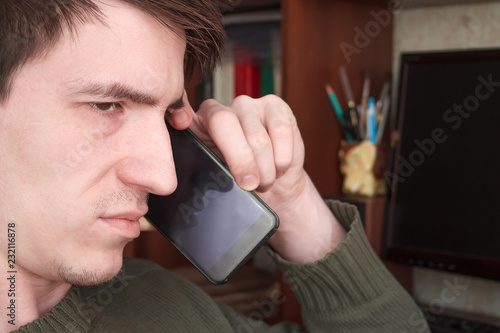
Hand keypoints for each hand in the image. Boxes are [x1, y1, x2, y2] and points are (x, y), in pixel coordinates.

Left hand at [167, 93, 345, 263]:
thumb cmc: (241, 183)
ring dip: (265, 168)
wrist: (275, 183)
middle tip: (250, 186)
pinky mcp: (275, 106)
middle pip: (224, 123)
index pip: (183, 116)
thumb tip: (185, 188)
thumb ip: (202, 174)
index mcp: (195, 127)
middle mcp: (219, 110)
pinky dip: (282, 158)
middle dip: (240, 160)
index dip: (180, 118)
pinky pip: (281, 132)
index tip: (182, 129)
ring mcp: (248, 105)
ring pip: (257, 137)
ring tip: (264, 181)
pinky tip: (278, 166)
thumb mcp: (216, 181)